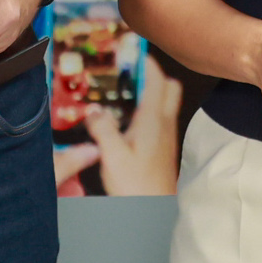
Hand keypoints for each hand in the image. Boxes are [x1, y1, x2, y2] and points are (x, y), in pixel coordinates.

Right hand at [84, 55, 184, 193]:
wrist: (152, 212)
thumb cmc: (137, 186)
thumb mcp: (113, 156)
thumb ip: (102, 128)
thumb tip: (93, 109)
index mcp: (154, 120)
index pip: (157, 78)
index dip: (145, 61)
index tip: (130, 50)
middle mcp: (164, 123)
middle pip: (168, 86)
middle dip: (151, 74)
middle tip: (126, 71)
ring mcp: (165, 135)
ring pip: (164, 101)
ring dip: (147, 92)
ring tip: (120, 91)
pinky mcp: (161, 147)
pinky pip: (157, 118)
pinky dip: (144, 110)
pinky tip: (124, 119)